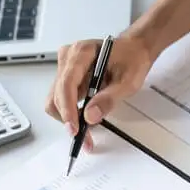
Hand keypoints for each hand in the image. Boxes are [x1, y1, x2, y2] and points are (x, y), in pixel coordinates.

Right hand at [45, 33, 153, 151]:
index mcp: (83, 52)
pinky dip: (72, 114)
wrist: (133, 51)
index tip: (74, 127)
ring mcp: (66, 68)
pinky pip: (63, 99)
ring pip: (56, 99)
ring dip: (69, 119)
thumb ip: (109, 99)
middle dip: (69, 119)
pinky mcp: (67, 78)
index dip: (68, 108)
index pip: (67, 83)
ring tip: (86, 135)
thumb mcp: (128, 81)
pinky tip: (84, 123)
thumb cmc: (132, 60)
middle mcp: (69, 58)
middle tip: (84, 138)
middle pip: (57, 94)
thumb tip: (90, 116)